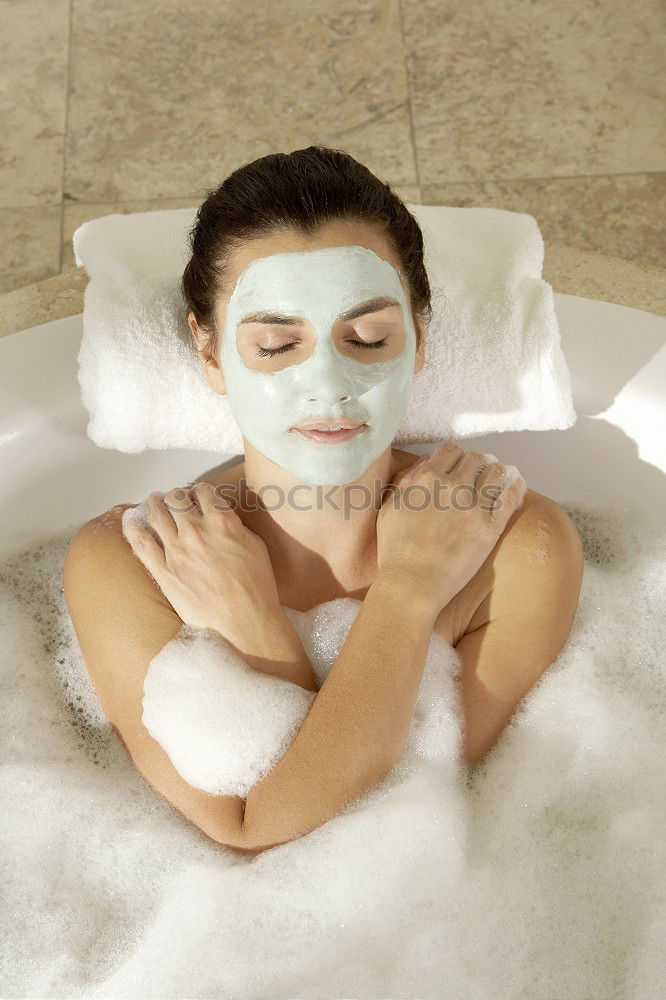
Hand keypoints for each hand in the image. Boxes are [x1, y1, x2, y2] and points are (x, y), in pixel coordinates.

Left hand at [121, 481, 282, 639]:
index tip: (196, 495)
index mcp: (222, 522)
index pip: (204, 491)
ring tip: (152, 503)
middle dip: (174, 496)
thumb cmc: (255, 589)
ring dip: (153, 504)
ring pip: (156, 514)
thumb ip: (236, 529)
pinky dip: (132, 527)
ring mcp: (177, 550)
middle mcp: (197, 531)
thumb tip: (223, 522)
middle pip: (176, 498)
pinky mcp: (163, 571)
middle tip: (173, 499)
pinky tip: (130, 520)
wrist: (244, 621)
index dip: (198, 490)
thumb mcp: (255, 547)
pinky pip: (140, 543)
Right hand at [376, 443, 526, 610]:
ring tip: (499, 480)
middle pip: (475, 458)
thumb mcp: (390, 509)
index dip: (456, 457)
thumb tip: (424, 464)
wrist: (411, 584)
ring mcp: (472, 505)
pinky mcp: (490, 526)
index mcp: (425, 479)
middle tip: (479, 475)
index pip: (450, 450)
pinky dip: (516, 486)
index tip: (459, 466)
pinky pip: (511, 495)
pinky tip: (516, 486)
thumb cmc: (396, 551)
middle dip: (477, 464)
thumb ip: (406, 482)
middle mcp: (451, 486)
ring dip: (498, 473)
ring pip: (496, 471)